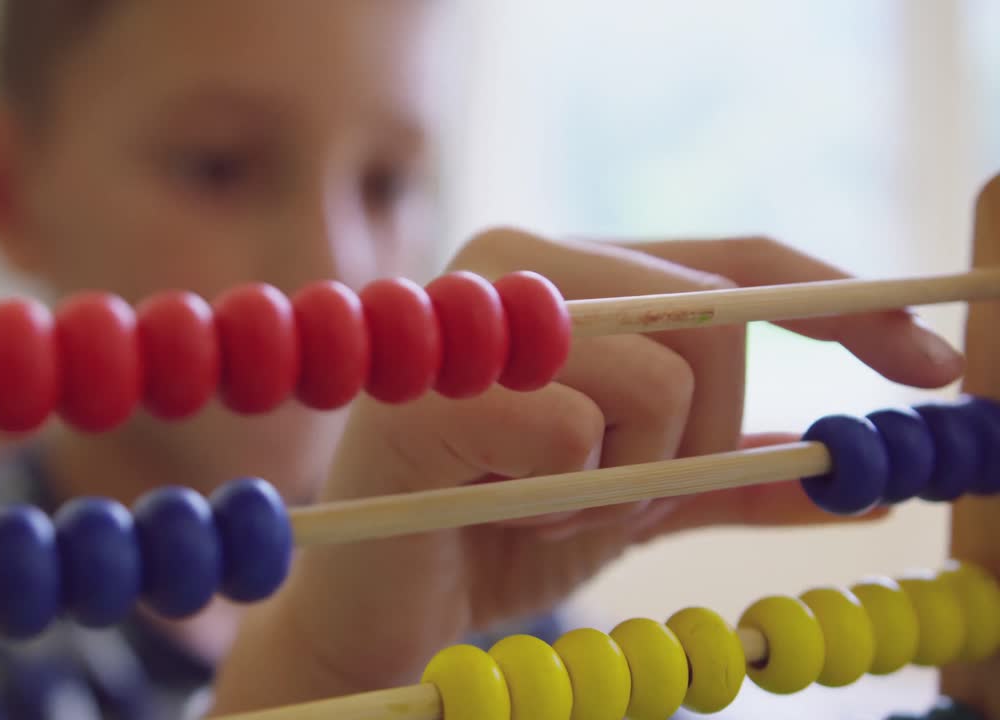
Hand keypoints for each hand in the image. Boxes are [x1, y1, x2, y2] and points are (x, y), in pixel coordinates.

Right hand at [208, 230, 964, 713]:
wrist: (382, 606)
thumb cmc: (501, 533)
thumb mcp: (642, 499)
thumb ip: (738, 477)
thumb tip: (862, 479)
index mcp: (568, 267)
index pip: (735, 261)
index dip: (843, 309)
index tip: (927, 367)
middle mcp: (517, 257)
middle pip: (711, 320)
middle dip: (700, 440)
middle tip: (624, 498)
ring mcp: (472, 313)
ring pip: (660, 378)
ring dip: (633, 479)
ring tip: (553, 506)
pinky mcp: (438, 386)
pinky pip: (582, 431)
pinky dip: (570, 501)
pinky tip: (503, 510)